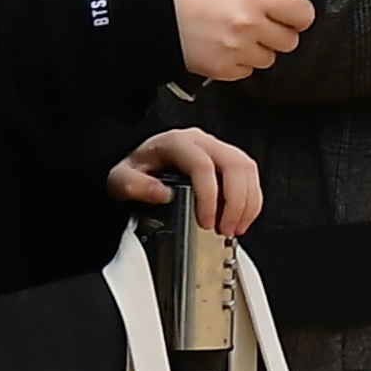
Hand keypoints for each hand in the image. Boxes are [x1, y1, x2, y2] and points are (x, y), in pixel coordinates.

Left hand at [109, 126, 263, 234]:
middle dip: (236, 202)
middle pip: (235, 165)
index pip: (203, 166)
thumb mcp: (120, 179)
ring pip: (247, 168)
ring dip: (247, 201)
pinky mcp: (229, 158)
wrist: (141, 162)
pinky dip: (251, 198)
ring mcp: (219, 148)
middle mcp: (203, 142)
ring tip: (235, 227)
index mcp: (177, 143)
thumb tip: (161, 194)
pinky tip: (242, 217)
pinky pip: (250, 174)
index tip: (207, 223)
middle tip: (226, 229)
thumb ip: (134, 186)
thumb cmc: (135, 170)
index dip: (209, 196)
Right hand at [168, 0, 312, 80]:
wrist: (142, 14)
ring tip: (240, 35)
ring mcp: (233, 50)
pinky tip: (226, 48)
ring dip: (260, 49)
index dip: (300, 13)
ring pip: (268, 59)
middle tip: (265, 23)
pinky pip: (244, 73)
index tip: (294, 12)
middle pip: (289, 40)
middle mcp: (248, 26)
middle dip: (281, 32)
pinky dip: (239, 63)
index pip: (302, 13)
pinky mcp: (217, 70)